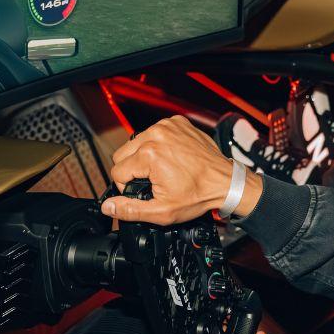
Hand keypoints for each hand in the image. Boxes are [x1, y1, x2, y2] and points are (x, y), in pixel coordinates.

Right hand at [103, 115, 262, 224]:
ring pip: (136, 142)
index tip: (144, 191)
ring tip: (163, 169)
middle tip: (153, 181)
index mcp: (149, 154)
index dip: (127, 186)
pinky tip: (172, 157)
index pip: (117, 171)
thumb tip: (108, 206)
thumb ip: (130, 210)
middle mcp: (156, 135)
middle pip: (122, 154)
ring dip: (144, 156)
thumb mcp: (162, 211)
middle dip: (132, 170)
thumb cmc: (199, 195)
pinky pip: (155, 132)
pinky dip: (159, 144)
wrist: (225, 182)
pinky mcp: (177, 122)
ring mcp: (167, 126)